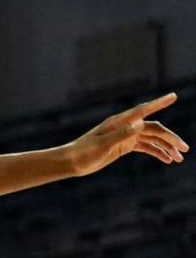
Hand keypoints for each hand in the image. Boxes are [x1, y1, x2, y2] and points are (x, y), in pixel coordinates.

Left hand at [61, 92, 185, 173]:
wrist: (72, 161)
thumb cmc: (84, 152)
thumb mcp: (102, 145)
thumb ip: (121, 134)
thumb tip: (141, 123)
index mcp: (119, 122)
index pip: (143, 110)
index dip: (159, 103)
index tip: (173, 96)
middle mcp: (125, 126)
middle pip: (153, 128)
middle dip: (170, 137)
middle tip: (185, 149)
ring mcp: (125, 135)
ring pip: (151, 138)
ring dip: (166, 147)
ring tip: (179, 159)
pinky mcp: (124, 145)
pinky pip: (145, 146)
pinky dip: (157, 152)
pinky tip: (167, 160)